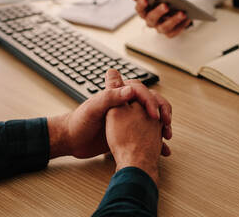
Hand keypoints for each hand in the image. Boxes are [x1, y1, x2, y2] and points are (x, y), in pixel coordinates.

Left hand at [47, 70, 170, 158]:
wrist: (72, 142)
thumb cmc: (78, 122)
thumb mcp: (94, 108)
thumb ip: (110, 97)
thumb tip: (130, 90)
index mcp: (116, 94)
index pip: (140, 91)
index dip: (150, 101)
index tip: (154, 115)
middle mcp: (124, 104)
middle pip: (150, 102)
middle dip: (162, 111)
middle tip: (166, 124)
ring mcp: (127, 118)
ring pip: (151, 118)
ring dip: (161, 126)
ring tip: (166, 136)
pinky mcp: (127, 132)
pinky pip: (146, 134)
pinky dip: (155, 141)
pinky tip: (161, 149)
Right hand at [135, 0, 191, 37]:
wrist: (174, 7)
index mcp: (144, 11)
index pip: (139, 9)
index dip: (141, 4)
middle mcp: (150, 21)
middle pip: (151, 19)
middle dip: (158, 12)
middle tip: (165, 5)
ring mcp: (159, 28)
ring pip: (164, 27)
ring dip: (173, 20)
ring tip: (182, 13)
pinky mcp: (169, 33)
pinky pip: (175, 31)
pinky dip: (182, 25)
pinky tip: (188, 18)